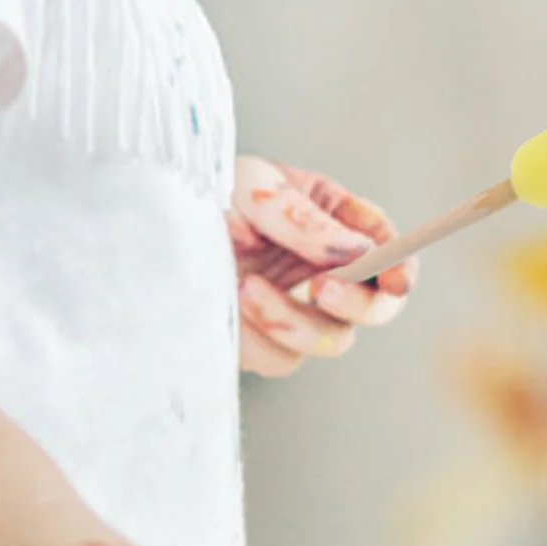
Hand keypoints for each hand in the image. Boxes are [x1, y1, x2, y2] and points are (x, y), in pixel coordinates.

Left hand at [227, 156, 416, 377]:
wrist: (145, 230)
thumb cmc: (205, 193)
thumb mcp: (253, 186)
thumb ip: (302, 219)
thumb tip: (355, 252)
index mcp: (334, 221)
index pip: (389, 249)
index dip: (401, 267)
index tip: (394, 279)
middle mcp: (325, 269)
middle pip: (377, 308)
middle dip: (357, 302)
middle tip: (321, 286)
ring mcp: (297, 310)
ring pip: (331, 341)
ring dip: (294, 320)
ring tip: (247, 287)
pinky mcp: (264, 343)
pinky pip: (280, 359)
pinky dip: (258, 336)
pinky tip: (230, 302)